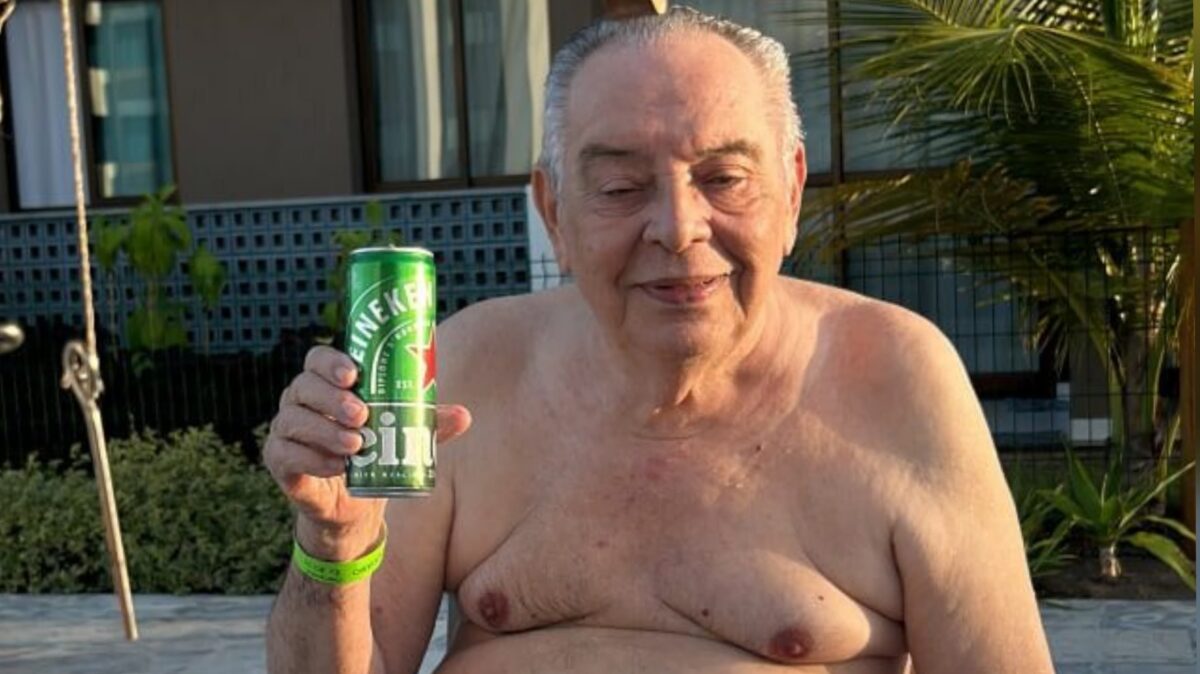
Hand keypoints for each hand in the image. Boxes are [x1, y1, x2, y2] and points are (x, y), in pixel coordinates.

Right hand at [264, 345, 471, 556]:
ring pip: (295, 420)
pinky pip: (286, 454)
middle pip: (304, 386)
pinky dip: (313, 459)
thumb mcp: (404, 435)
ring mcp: (286, 430)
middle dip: (333, 399)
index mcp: (327, 385)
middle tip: (361, 414)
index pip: (318, 360)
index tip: (353, 374)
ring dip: (326, 431)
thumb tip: (464, 415)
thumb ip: (428, 423)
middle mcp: (301, 401)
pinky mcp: (279, 460)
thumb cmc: (375, 453)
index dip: (331, 362)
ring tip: (356, 444)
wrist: (353, 504)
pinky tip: (338, 467)